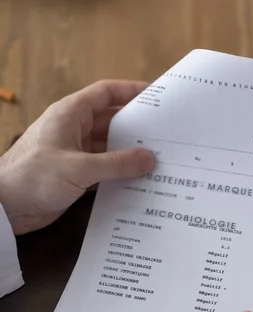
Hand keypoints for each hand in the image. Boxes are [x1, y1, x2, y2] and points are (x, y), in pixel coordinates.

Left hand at [0, 80, 154, 234]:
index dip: (130, 91)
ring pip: (109, 148)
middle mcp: (74, 130)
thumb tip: (148, 159)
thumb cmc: (34, 177)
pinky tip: (138, 180)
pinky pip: (104, 169)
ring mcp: (74, 153)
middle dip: (136, 128)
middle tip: (165, 134)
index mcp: (71, 114)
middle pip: (111, 121)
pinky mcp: (75, 175)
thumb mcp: (80, 168)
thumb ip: (117, 164)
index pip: (105, 93)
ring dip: (129, 154)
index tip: (156, 95)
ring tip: (158, 159)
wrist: (7, 206)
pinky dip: (119, 173)